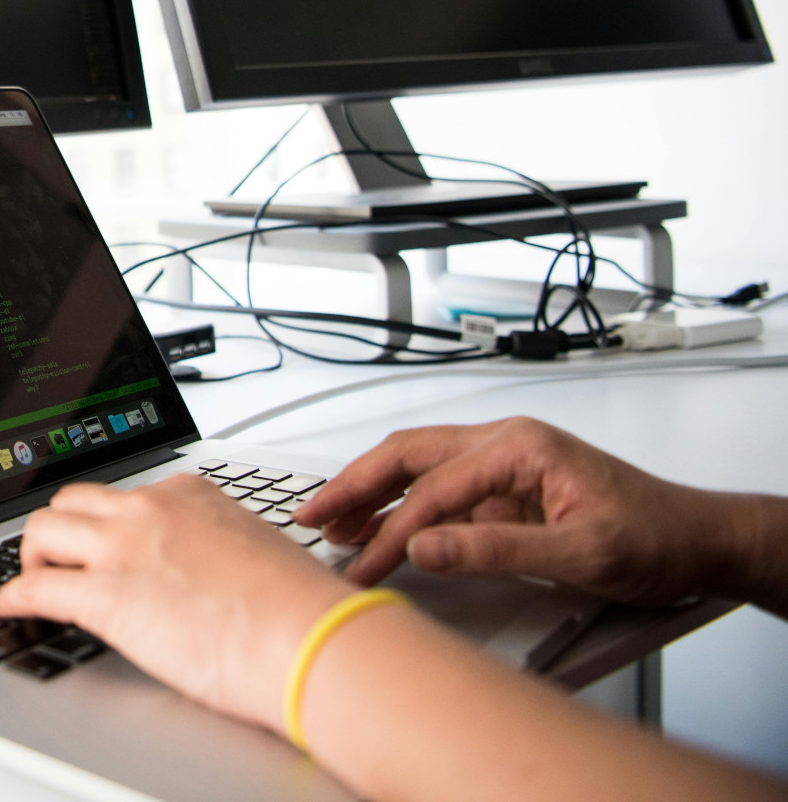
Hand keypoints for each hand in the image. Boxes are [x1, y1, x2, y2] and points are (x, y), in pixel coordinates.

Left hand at [0, 475, 353, 732]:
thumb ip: (218, 548)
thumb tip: (208, 572)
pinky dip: (14, 597)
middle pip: (72, 502)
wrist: (310, 639)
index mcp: (188, 495)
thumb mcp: (255, 551)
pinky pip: (36, 589)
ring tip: (34, 581)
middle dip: (58, 531)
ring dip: (31, 557)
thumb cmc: (299, 609)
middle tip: (56, 560)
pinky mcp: (106, 597)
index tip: (101, 541)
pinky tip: (9, 607)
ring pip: (42, 531)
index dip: (106, 523)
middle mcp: (150, 510)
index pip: (126, 495)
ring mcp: (123, 549)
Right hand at [292, 417, 732, 602]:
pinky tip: (376, 531)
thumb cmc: (656, 536)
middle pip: (407, 456)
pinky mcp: (504, 493)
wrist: (700, 542)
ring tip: (329, 523)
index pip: (434, 489)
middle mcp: (504, 445)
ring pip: (415, 468)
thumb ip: (497, 550)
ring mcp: (502, 467)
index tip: (364, 567)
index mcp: (520, 446)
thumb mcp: (581, 553)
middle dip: (353, 485)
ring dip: (369, 494)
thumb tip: (427, 547)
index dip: (391, 531)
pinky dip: (399, 511)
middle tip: (311, 517)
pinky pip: (436, 493)